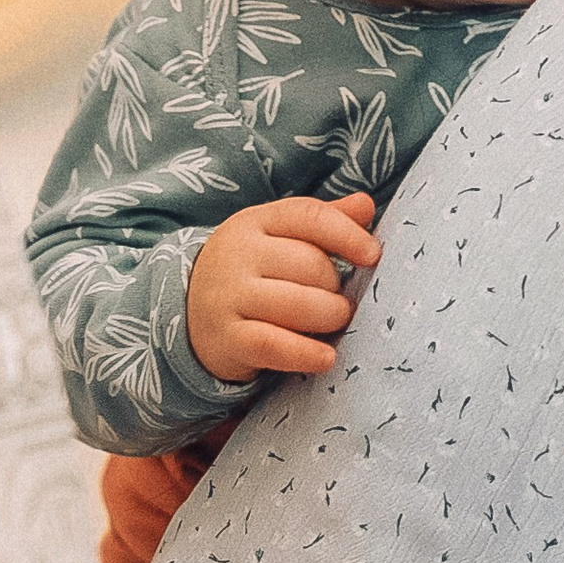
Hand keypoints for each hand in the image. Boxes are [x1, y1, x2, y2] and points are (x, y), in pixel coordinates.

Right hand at [186, 191, 380, 383]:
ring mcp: (229, 296)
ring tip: (335, 322)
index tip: (373, 255)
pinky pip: (274, 345)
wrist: (190, 312)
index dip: (347, 234)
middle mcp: (238, 254)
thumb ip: (324, 221)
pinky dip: (306, 354)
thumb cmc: (253, 272)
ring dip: (329, 317)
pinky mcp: (227, 338)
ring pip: (297, 304)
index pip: (308, 216)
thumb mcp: (280, 238)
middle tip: (341, 301)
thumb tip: (367, 205)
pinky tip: (326, 358)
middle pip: (309, 264)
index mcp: (256, 221)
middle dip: (336, 287)